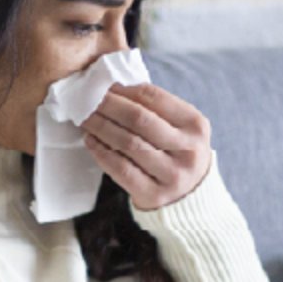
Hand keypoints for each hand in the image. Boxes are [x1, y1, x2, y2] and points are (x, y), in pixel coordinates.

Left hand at [80, 82, 212, 210]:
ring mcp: (172, 175)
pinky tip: (91, 141)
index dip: (124, 89)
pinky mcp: (155, 195)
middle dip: (109, 106)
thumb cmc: (177, 152)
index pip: (154, 98)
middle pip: (139, 119)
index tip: (104, 85)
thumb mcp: (179, 127)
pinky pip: (121, 169)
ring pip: (128, 143)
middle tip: (88, 99)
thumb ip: (155, 108)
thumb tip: (114, 87)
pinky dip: (102, 152)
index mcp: (196, 125)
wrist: (189, 196)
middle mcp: (188, 150)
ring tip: (86, 118)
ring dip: (101, 127)